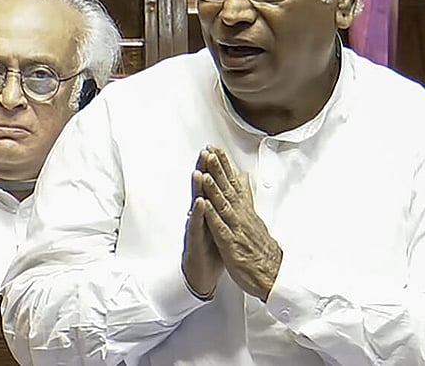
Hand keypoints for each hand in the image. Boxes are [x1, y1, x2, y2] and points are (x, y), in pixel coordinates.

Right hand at [181, 166, 222, 299]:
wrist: (202, 274)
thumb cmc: (211, 249)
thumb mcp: (220, 224)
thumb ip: (223, 206)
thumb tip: (230, 191)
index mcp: (211, 212)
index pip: (212, 186)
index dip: (214, 169)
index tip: (216, 150)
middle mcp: (202, 217)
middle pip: (203, 190)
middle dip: (204, 171)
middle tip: (205, 153)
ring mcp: (197, 228)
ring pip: (197, 205)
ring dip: (197, 189)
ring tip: (199, 173)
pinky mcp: (195, 242)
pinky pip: (196, 227)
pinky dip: (198, 215)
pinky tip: (199, 204)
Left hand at [199, 146, 282, 301]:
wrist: (271, 274)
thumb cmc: (260, 248)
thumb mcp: (254, 218)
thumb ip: (246, 197)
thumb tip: (243, 178)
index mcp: (244, 210)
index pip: (233, 182)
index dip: (224, 165)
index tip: (216, 148)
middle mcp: (241, 215)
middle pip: (228, 188)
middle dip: (218, 168)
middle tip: (209, 150)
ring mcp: (236, 228)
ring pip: (223, 204)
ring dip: (214, 187)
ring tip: (206, 170)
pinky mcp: (230, 243)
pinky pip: (219, 227)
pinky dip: (212, 214)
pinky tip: (204, 203)